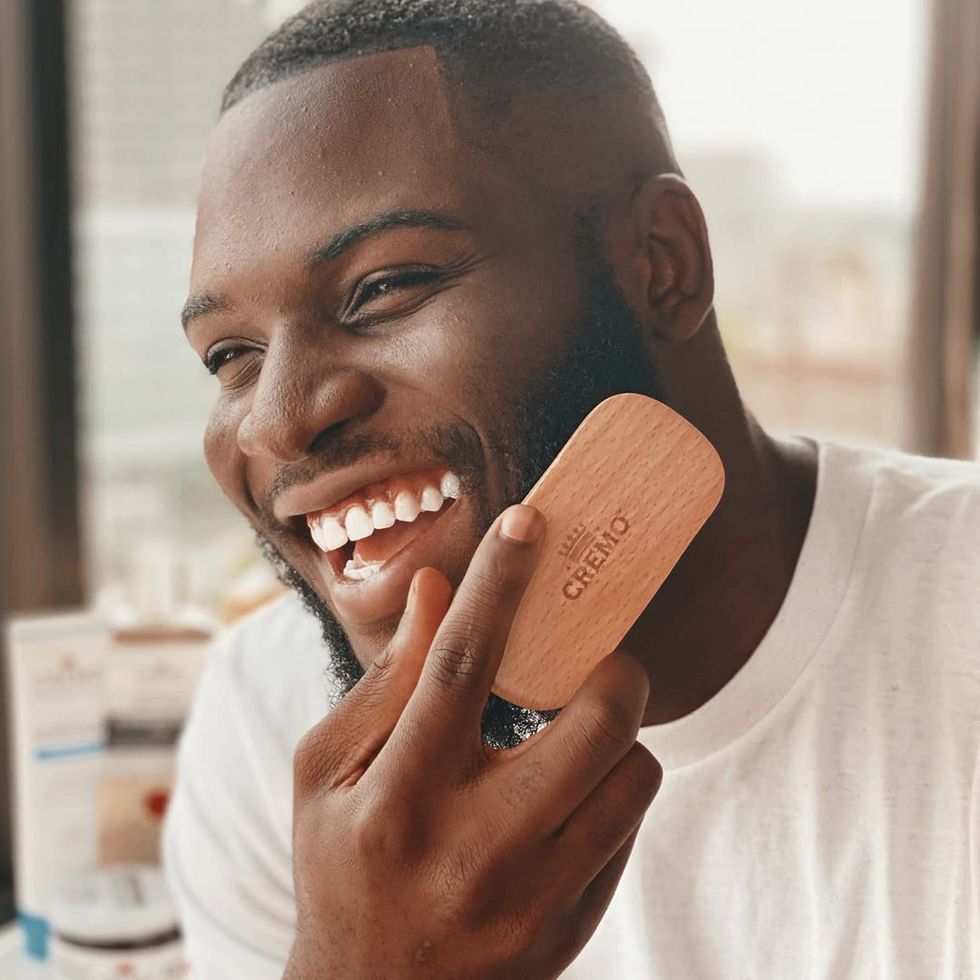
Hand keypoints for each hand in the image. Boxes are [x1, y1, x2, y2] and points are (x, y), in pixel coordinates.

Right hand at [285, 505, 661, 979]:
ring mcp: (534, 898)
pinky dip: (611, 789)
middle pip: (592, 723)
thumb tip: (433, 591)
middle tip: (599, 655)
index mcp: (395, 799)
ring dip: (617, 733)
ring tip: (576, 734)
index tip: (529, 520)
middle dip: (614, 667)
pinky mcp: (573, 926)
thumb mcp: (323, 773)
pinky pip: (629, 828)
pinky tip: (566, 794)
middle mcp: (473, 849)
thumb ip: (383, 682)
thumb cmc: (340, 867)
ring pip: (633, 775)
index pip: (458, 666)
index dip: (498, 582)